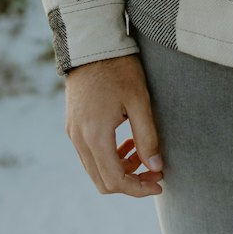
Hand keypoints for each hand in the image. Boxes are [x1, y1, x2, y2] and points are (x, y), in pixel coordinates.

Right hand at [65, 54, 163, 197]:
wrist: (91, 45)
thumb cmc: (118, 69)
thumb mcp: (139, 100)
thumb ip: (147, 136)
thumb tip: (156, 167)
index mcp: (95, 136)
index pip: (115, 181)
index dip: (139, 188)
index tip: (159, 183)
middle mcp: (79, 140)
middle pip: (102, 182)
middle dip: (130, 183)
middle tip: (154, 172)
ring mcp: (73, 133)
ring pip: (95, 170)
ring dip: (120, 170)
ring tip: (143, 153)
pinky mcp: (73, 125)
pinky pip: (90, 154)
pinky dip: (109, 157)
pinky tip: (127, 141)